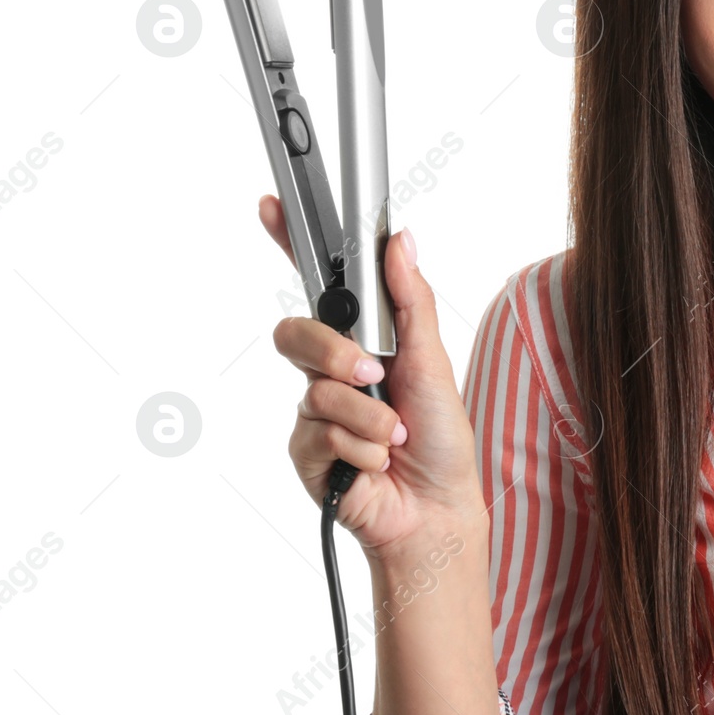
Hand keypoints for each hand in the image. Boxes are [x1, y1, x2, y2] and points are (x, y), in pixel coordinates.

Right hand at [259, 196, 484, 553]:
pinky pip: (317, 434)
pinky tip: (376, 462)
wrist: (436, 508)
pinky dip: (360, 448)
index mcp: (362, 340)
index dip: (290, 242)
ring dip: (369, 417)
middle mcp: (331, 370)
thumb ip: (412, 300)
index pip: (319, 284)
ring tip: (394, 435)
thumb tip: (401, 240)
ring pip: (316, 390)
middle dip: (334, 353)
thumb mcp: (433, 361)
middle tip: (373, 373)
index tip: (272, 205)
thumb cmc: (441, 437)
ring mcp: (315, 411)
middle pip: (296, 334)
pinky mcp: (305, 452)